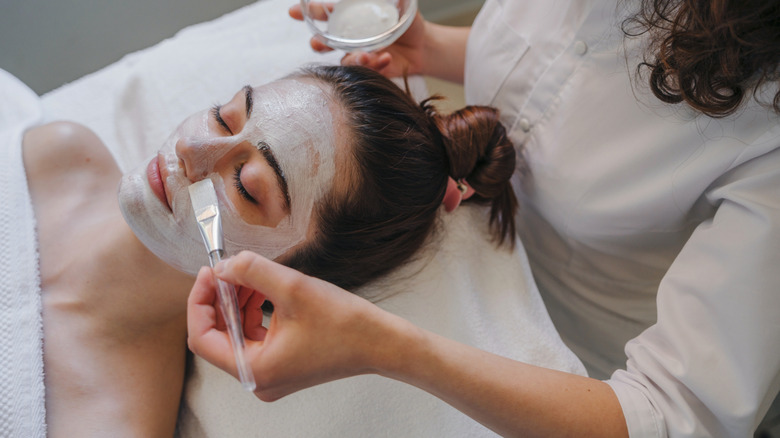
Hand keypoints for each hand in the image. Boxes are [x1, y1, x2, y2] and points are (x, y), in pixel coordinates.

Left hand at [187, 251, 396, 400]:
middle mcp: (257, 379)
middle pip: (218, 335)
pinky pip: (254, 337)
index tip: (209, 272)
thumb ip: (252, 271)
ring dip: (237, 302)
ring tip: (249, 275)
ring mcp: (270, 375)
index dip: (200, 301)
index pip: (202, 337)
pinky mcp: (282, 366)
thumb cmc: (344, 324)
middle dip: (220, 298)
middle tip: (227, 268)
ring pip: (236, 334)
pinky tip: (263, 289)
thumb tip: (223, 266)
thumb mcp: (293, 288)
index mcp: (254, 369)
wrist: (380, 343)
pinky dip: (253, 312)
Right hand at [288, 3, 427, 76]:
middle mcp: (348, 38)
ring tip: (367, 55)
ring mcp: (357, 55)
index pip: (322, 14)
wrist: (422, 45)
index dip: (306, 12)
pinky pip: (365, 70)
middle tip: (318, 43)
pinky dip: (375, 64)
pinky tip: (386, 57)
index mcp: (350, 18)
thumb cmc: (406, 21)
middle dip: (317, 43)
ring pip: (344, 60)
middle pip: (323, 42)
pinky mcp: (369, 69)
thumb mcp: (401, 4)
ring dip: (353, 58)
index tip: (293, 12)